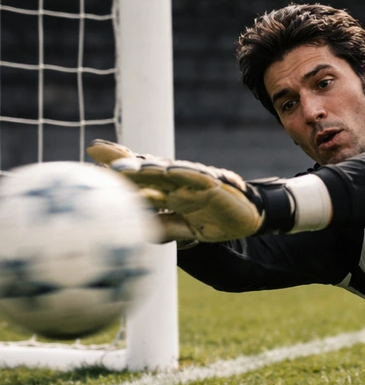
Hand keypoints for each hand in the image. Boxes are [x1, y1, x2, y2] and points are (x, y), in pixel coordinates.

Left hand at [88, 140, 295, 242]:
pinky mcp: (216, 185)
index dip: (118, 170)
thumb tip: (137, 234)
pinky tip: (165, 169)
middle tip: (96, 150)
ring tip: (124, 165)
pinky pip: (198, 178)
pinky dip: (182, 173)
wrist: (252, 219)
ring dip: (145, 168)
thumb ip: (163, 227)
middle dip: (122, 160)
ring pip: (167, 171)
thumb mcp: (186, 229)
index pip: (141, 179)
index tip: (91, 163)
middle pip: (147, 168)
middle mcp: (179, 183)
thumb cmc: (218, 221)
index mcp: (171, 192)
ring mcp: (196, 182)